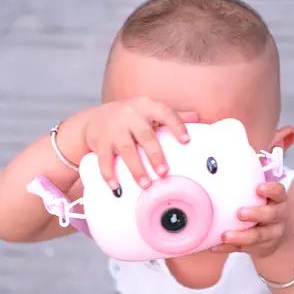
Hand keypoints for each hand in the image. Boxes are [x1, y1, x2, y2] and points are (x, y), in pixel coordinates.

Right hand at [83, 97, 198, 188]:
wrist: (95, 119)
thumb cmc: (130, 118)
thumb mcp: (149, 111)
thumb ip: (171, 115)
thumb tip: (198, 117)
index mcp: (146, 107)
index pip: (164, 113)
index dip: (176, 126)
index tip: (186, 141)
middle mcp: (130, 115)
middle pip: (145, 135)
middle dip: (155, 155)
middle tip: (164, 172)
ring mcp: (113, 129)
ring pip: (125, 149)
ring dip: (136, 168)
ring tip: (145, 184)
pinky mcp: (99, 142)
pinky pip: (104, 160)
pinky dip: (109, 174)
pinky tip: (116, 187)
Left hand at [211, 181, 288, 258]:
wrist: (272, 240)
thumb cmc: (261, 210)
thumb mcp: (260, 197)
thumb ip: (247, 185)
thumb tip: (217, 164)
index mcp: (277, 201)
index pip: (279, 192)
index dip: (271, 190)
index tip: (259, 188)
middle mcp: (278, 217)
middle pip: (272, 214)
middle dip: (257, 213)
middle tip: (240, 213)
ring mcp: (271, 234)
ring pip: (259, 236)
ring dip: (241, 236)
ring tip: (226, 235)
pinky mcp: (259, 248)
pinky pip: (243, 249)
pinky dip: (228, 248)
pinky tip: (215, 247)